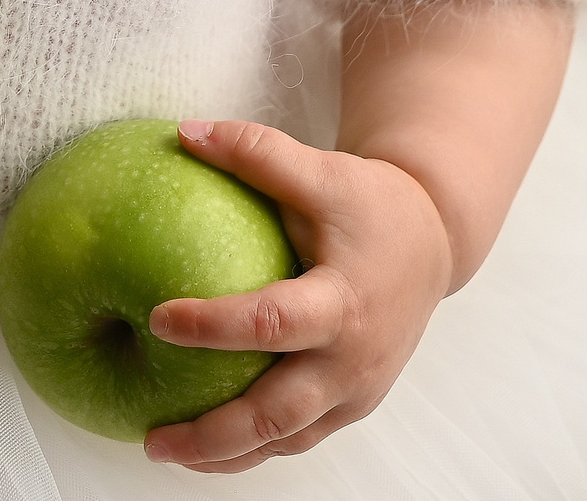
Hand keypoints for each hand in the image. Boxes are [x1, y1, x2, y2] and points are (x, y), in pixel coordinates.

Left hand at [140, 119, 451, 473]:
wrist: (434, 244)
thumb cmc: (371, 204)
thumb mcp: (321, 171)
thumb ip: (257, 153)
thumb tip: (184, 132)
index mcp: (343, 303)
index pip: (272, 324)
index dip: (215, 326)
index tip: (156, 319)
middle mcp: (351, 361)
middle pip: (278, 413)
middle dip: (214, 434)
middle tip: (152, 440)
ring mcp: (355, 392)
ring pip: (286, 439)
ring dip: (227, 454)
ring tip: (163, 450)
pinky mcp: (351, 405)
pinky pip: (297, 436)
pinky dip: (252, 447)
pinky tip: (203, 444)